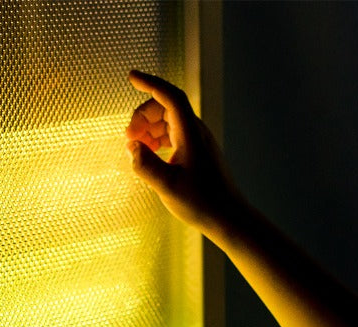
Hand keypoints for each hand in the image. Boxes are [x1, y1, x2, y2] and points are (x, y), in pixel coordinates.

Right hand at [124, 70, 243, 239]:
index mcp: (190, 133)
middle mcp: (196, 133)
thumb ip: (146, 165)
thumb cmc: (202, 203)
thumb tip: (132, 148)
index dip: (150, 83)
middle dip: (143, 116)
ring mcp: (198, 142)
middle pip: (166, 107)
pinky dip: (159, 139)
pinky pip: (175, 136)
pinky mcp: (198, 154)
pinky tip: (150, 154)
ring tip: (136, 148)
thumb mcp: (168, 187)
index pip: (169, 96)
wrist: (229, 219)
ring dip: (149, 129)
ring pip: (169, 122)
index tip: (131, 77)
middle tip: (129, 137)